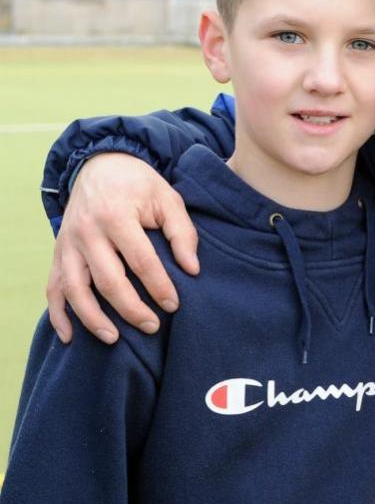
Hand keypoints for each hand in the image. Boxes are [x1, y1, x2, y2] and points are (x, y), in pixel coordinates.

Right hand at [47, 154, 197, 343]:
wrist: (99, 164)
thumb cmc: (138, 185)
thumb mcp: (167, 198)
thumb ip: (182, 232)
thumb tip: (192, 269)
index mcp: (116, 215)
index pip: (141, 260)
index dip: (159, 286)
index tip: (174, 305)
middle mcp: (87, 231)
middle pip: (107, 279)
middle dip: (130, 308)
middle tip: (152, 327)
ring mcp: (68, 243)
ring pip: (74, 288)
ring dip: (92, 318)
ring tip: (113, 339)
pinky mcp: (58, 252)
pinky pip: (53, 288)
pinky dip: (58, 314)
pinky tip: (70, 336)